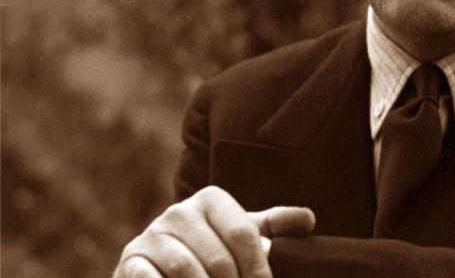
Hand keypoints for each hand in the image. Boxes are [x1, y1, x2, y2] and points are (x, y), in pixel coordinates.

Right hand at [113, 186, 314, 277]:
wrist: (159, 270)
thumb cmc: (211, 253)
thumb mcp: (241, 236)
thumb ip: (273, 226)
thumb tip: (309, 219)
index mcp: (210, 199)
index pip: (244, 233)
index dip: (259, 267)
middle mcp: (178, 212)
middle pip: (218, 257)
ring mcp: (151, 236)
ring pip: (188, 271)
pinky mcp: (130, 262)